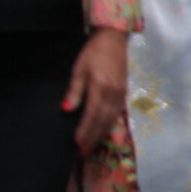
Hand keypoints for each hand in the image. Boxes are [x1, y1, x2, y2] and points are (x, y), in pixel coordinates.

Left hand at [62, 29, 127, 152]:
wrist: (114, 39)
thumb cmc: (93, 52)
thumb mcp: (79, 69)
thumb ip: (74, 91)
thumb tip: (66, 109)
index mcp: (101, 88)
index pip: (92, 115)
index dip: (84, 130)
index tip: (77, 144)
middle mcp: (114, 94)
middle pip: (103, 121)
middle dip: (93, 137)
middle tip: (83, 152)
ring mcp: (121, 94)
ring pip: (111, 118)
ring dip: (101, 133)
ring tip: (91, 145)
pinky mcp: (124, 92)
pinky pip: (116, 113)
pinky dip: (108, 124)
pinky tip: (103, 129)